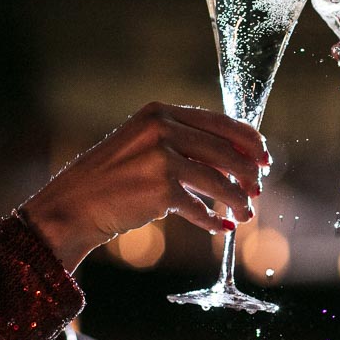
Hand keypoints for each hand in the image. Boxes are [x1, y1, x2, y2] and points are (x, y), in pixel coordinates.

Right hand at [20, 102, 267, 271]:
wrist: (75, 205)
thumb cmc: (113, 178)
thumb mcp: (146, 146)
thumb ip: (186, 146)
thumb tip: (239, 160)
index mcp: (160, 113)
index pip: (220, 122)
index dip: (249, 141)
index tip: (265, 156)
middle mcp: (161, 130)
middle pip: (224, 151)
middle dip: (248, 173)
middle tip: (258, 189)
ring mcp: (161, 159)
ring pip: (218, 181)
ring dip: (237, 200)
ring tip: (246, 214)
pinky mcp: (161, 191)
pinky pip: (200, 208)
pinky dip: (213, 220)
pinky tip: (222, 227)